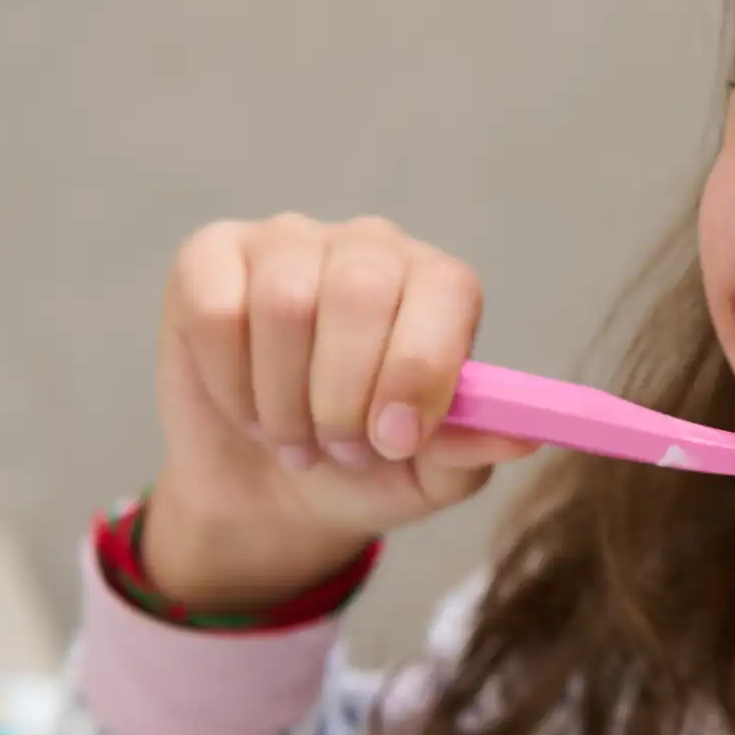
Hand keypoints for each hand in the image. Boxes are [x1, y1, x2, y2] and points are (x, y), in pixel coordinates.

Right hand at [141, 214, 536, 606]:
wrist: (269, 492)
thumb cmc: (363, 469)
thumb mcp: (427, 477)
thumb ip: (470, 450)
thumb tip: (523, 438)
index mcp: (437, 287)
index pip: (444, 290)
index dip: (418, 368)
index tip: (395, 441)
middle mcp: (368, 247)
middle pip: (361, 290)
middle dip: (344, 396)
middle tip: (341, 449)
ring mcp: (287, 242)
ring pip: (285, 303)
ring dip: (286, 401)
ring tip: (296, 437)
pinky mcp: (210, 257)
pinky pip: (217, 310)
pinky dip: (231, 383)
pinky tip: (247, 407)